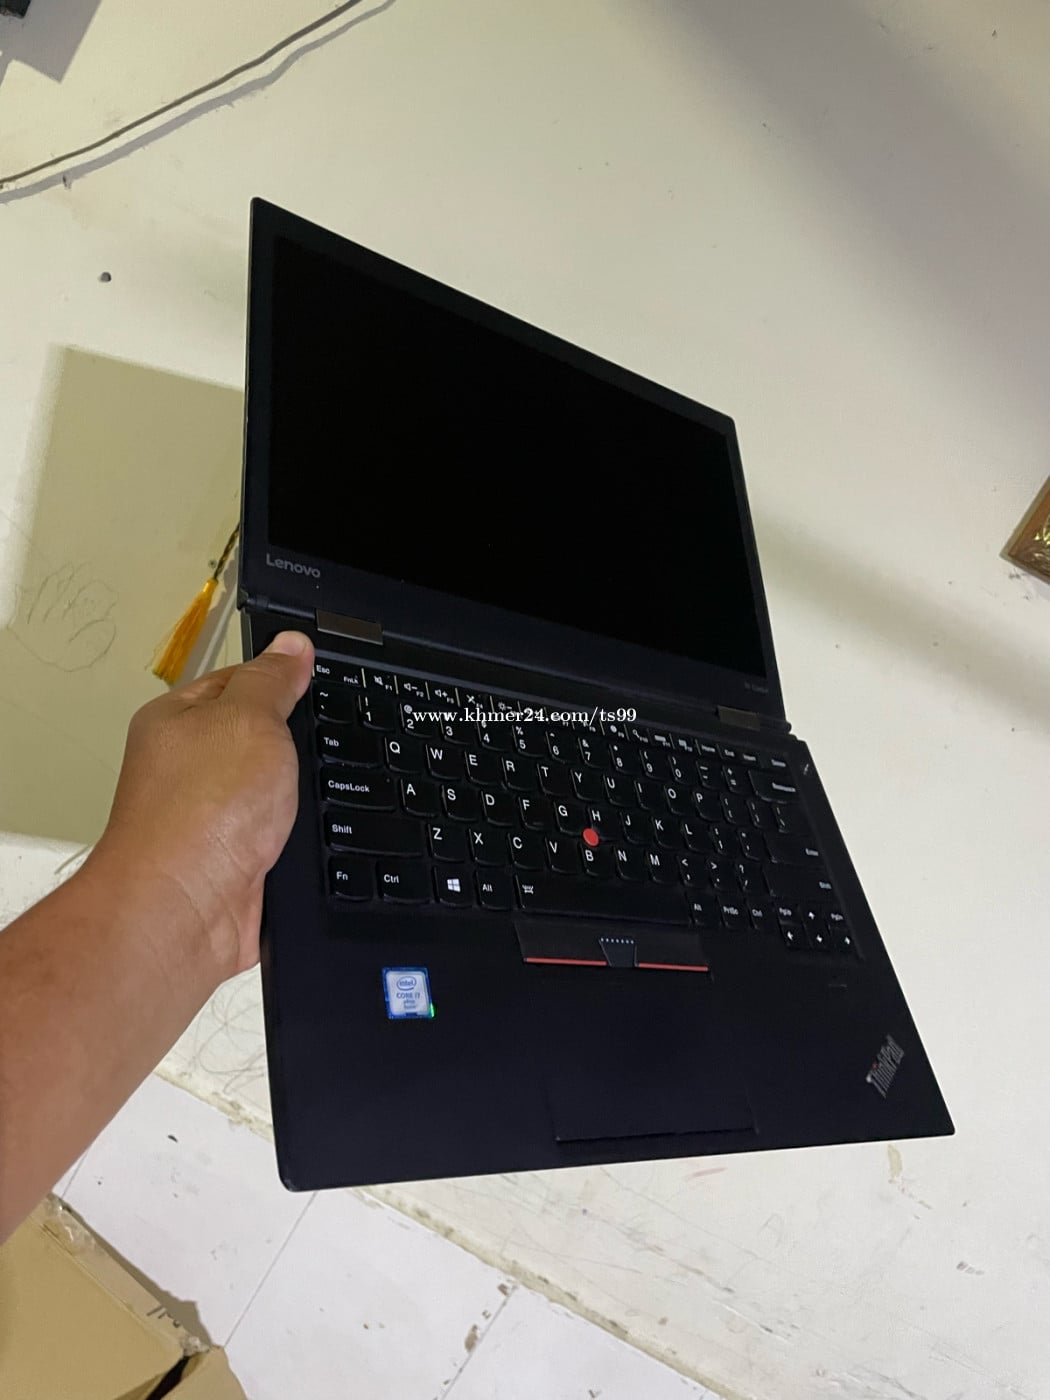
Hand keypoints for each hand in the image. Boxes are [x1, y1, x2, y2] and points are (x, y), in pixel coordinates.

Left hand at [90, 631, 313, 984]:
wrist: (187, 908)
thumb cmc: (200, 812)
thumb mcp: (251, 718)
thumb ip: (274, 680)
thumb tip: (292, 645)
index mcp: (177, 720)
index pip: (237, 681)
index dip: (281, 679)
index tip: (316, 679)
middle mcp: (186, 768)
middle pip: (258, 739)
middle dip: (295, 745)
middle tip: (316, 742)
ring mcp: (209, 819)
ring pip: (272, 793)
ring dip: (296, 798)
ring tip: (304, 797)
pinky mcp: (231, 863)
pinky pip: (276, 838)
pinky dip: (295, 839)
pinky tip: (301, 838)